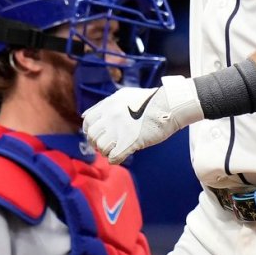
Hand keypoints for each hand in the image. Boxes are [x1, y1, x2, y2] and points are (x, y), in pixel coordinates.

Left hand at [82, 75, 203, 163]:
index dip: (90, 131)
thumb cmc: (150, 101)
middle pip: (93, 136)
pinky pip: (114, 157)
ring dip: (107, 151)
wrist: (169, 105)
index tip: (98, 136)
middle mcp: (111, 116)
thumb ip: (105, 105)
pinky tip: (122, 155)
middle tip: (108, 144)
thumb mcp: (124, 95)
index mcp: (109, 105)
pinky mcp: (130, 141)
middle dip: (97, 143)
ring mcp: (119, 129)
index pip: (88, 122)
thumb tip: (86, 115)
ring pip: (101, 147)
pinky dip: (116, 159)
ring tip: (116, 149)